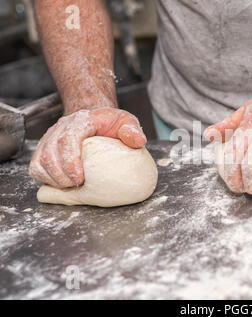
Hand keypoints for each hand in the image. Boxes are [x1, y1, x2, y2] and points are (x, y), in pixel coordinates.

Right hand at [29, 107, 146, 187]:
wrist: (95, 118)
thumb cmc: (110, 123)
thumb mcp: (126, 121)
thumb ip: (132, 130)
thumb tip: (138, 141)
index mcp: (81, 121)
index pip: (68, 138)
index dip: (70, 161)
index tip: (80, 179)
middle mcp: (61, 128)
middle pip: (50, 152)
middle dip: (61, 175)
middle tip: (77, 187)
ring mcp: (50, 138)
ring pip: (40, 160)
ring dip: (53, 179)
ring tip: (70, 187)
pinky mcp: (45, 149)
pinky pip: (36, 166)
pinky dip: (45, 179)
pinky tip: (61, 185)